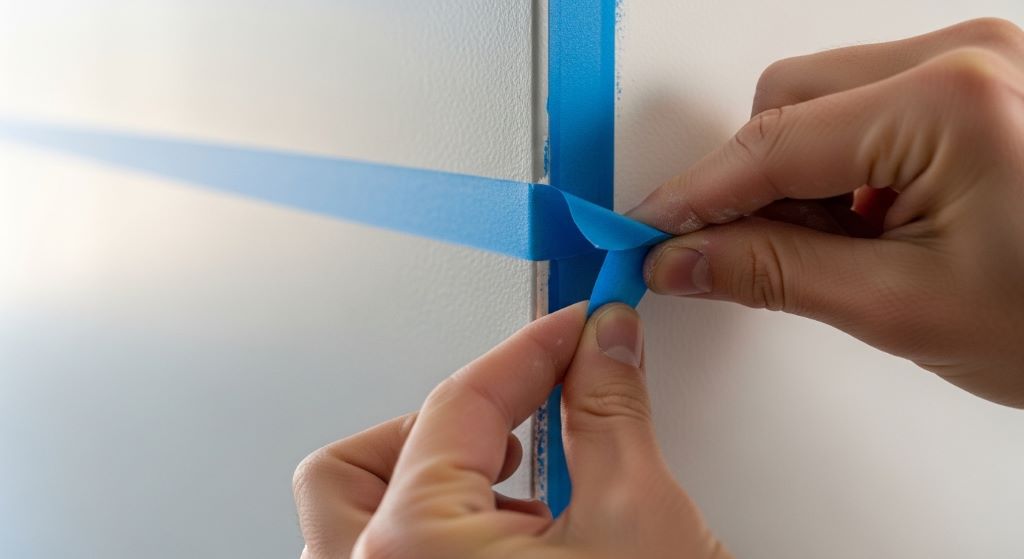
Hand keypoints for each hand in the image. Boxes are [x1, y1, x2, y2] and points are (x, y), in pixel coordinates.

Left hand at [292, 303, 729, 558]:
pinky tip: (512, 549)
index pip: (458, 406)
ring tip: (521, 491)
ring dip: (431, 486)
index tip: (569, 331)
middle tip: (522, 415)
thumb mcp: (638, 522)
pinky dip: (438, 540)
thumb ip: (609, 412)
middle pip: (357, 466)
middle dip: (442, 426)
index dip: (526, 354)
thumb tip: (603, 348)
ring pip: (357, 524)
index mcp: (411, 554)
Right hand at [629, 18, 1023, 406]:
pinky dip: (843, 169)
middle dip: (751, 182)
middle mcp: (965, 57)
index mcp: (951, 101)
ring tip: (838, 251)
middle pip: (789, 102)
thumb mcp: (902, 308)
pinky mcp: (981, 82)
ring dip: (798, 178)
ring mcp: (978, 62)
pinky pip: (868, 107)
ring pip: (822, 102)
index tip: (646, 230)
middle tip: (737, 256)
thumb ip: (774, 274)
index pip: (773, 141)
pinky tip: (866, 225)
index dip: (694, 195)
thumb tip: (684, 258)